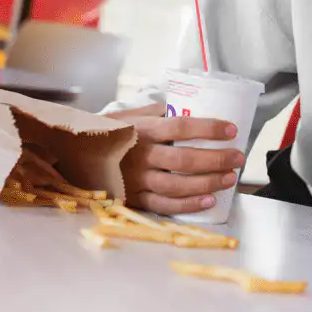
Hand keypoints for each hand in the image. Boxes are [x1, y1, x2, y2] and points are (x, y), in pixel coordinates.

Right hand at [106, 103, 244, 214]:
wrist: (73, 157)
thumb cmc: (107, 132)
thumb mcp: (129, 114)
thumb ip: (157, 110)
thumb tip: (187, 104)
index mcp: (142, 129)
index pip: (181, 126)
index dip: (209, 128)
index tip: (231, 129)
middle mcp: (140, 155)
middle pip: (184, 159)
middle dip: (216, 159)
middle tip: (238, 157)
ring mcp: (137, 179)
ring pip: (177, 186)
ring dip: (208, 183)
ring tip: (229, 178)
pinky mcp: (134, 199)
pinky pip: (164, 206)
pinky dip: (188, 205)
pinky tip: (209, 200)